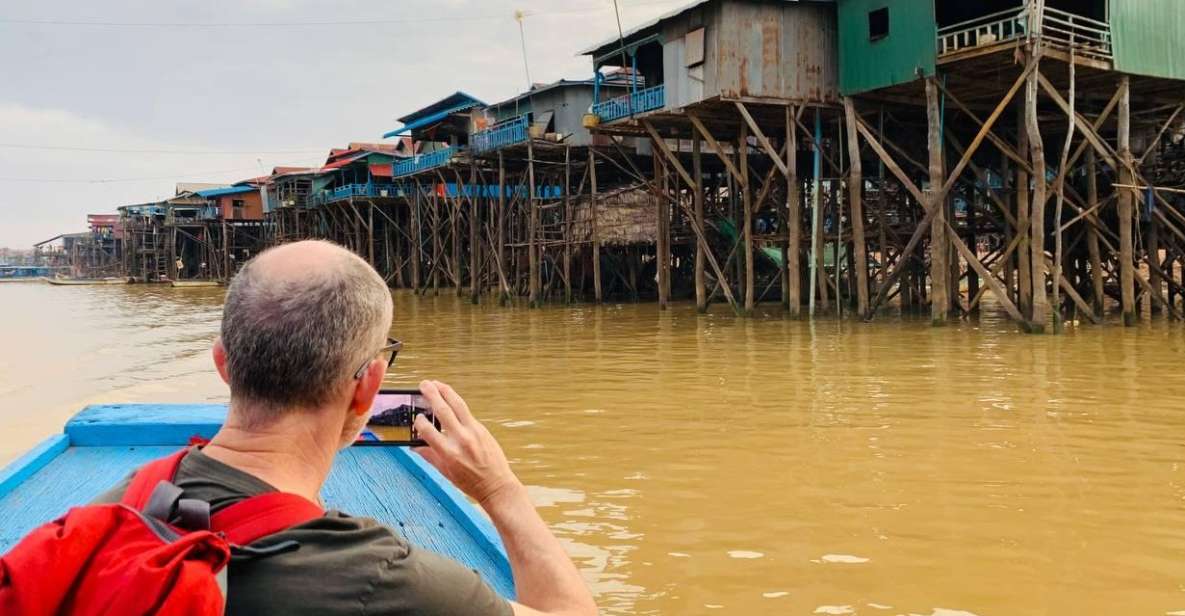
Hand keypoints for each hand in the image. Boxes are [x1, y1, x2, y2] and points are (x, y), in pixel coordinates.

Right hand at [413, 380, 522, 507]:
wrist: (496, 485)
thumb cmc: (470, 482)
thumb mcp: (445, 472)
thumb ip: (429, 456)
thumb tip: (414, 446)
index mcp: (448, 453)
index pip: (428, 431)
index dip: (420, 422)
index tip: (417, 418)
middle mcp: (461, 440)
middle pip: (443, 411)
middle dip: (432, 395)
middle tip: (423, 384)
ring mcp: (474, 432)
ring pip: (458, 405)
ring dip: (446, 392)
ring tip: (436, 383)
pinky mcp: (482, 429)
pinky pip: (467, 413)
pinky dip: (457, 405)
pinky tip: (450, 400)